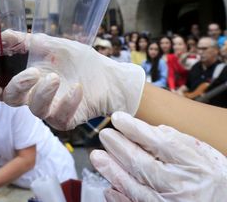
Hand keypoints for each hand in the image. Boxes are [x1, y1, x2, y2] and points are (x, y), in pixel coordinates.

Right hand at [0, 32, 144, 129]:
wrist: (108, 75)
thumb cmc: (77, 60)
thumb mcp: (50, 44)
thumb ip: (25, 41)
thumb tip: (2, 35)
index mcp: (24, 80)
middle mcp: (32, 96)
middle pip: (12, 100)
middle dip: (18, 86)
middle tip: (32, 73)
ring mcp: (49, 110)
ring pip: (35, 110)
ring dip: (43, 93)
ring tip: (56, 78)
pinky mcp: (65, 120)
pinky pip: (60, 117)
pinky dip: (68, 102)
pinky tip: (77, 88)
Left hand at [90, 112, 226, 201]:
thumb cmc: (215, 182)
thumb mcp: (206, 157)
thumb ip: (179, 142)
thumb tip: (147, 130)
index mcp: (198, 166)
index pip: (162, 143)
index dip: (136, 129)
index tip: (118, 118)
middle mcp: (184, 188)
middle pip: (144, 164)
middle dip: (119, 147)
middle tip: (105, 135)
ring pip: (135, 187)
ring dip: (112, 170)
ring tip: (97, 156)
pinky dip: (120, 197)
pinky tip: (108, 186)